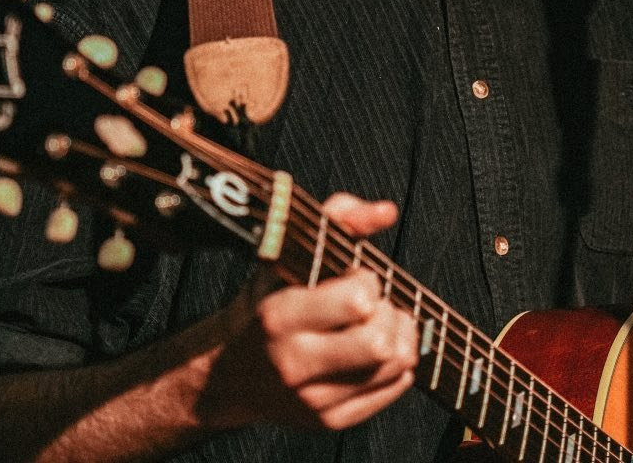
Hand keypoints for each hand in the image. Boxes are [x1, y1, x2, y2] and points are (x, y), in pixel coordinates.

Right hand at [197, 193, 417, 431]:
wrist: (231, 373)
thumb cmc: (267, 302)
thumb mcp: (290, 252)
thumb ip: (340, 218)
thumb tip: (386, 211)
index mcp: (279, 316)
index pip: (357, 300)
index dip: (368, 280)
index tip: (354, 277)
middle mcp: (293, 363)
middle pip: (380, 342)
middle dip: (388, 312)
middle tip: (374, 304)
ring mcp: (312, 399)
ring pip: (394, 365)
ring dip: (400, 335)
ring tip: (380, 322)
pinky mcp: (329, 421)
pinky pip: (394, 388)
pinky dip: (399, 362)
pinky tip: (378, 349)